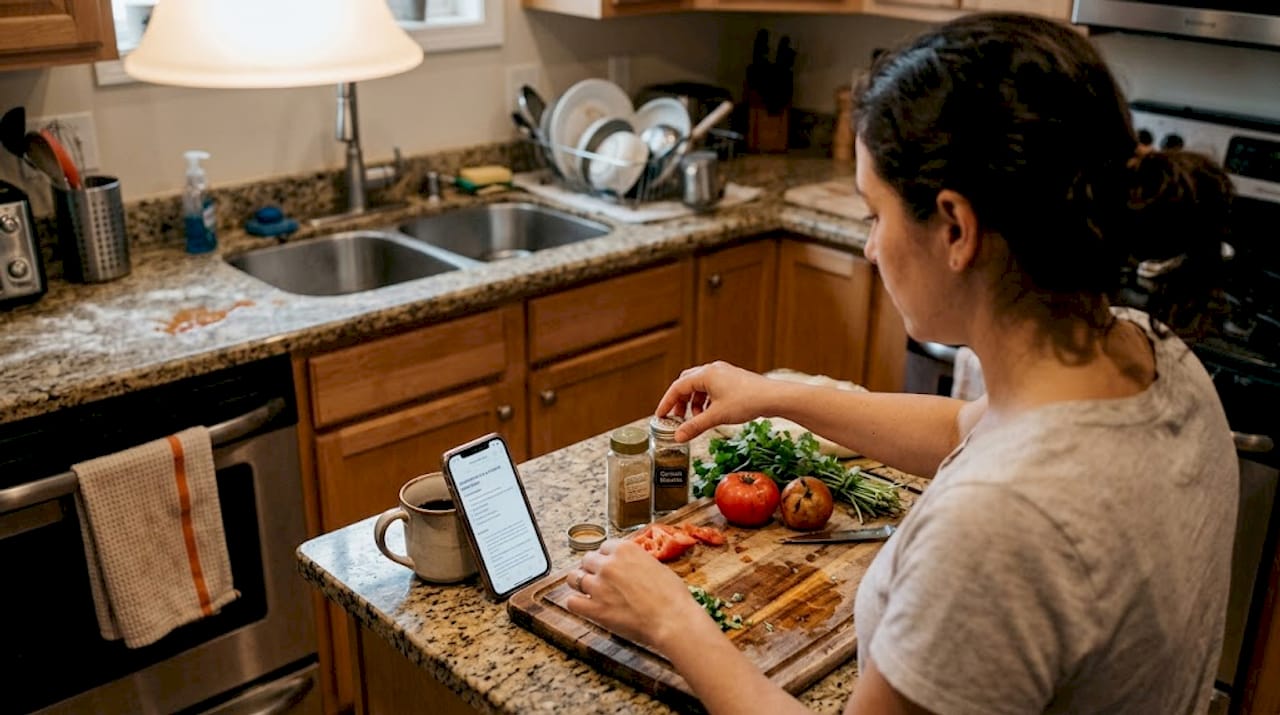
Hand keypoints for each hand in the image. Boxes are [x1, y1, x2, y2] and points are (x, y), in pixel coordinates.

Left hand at [564, 540, 705, 651]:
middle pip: (587, 560)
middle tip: (600, 580)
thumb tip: (631, 567)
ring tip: (588, 591)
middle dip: (593, 569)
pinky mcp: (594, 608)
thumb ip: (637, 562)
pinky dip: (576, 603)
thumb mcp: (657, 566)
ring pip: (574, 578)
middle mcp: (608, 564)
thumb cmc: (672, 596)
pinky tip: (584, 606)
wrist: (672, 620)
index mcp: (625, 549)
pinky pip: (571, 601)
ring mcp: (599, 586)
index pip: (604, 547)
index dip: (607, 558)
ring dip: (580, 583)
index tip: (610, 565)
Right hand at [654, 361, 777, 441]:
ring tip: (695, 419)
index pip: (677, 387)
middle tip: (677, 418)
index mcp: (705, 374)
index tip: (660, 416)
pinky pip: (711, 389)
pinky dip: (705, 401)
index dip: (666, 402)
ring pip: (700, 387)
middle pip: (686, 384)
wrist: (773, 397)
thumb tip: (678, 437)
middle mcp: (712, 370)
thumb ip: (694, 426)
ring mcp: (723, 374)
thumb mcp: (716, 416)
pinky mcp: (732, 380)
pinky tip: (710, 414)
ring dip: (694, 403)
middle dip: (680, 402)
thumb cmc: (746, 402)